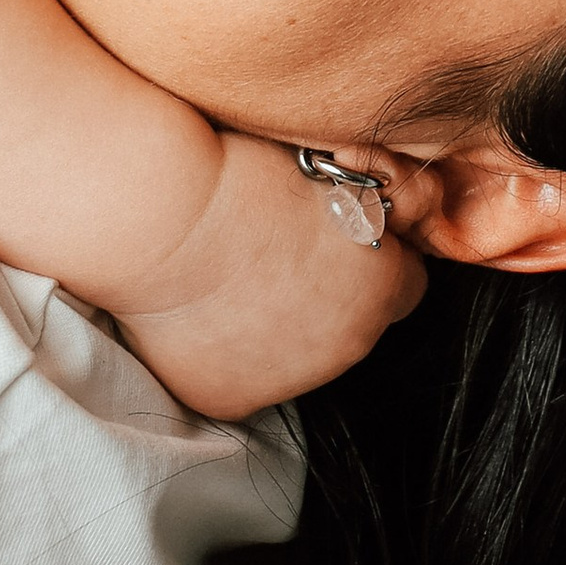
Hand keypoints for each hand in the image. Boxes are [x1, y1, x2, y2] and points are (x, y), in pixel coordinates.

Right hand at [111, 133, 437, 422]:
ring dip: (274, 327)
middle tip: (270, 256)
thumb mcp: (329, 169)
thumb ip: (359, 208)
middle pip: (353, 327)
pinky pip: (237, 379)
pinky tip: (195, 310)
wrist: (158, 211)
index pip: (407, 286)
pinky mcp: (229, 398)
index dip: (370, 259)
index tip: (332, 239)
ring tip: (226, 279)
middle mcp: (349, 344)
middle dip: (322, 297)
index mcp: (383, 283)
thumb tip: (365, 212)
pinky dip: (221, 352)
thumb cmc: (237, 166)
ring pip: (296, 358)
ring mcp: (289, 380)